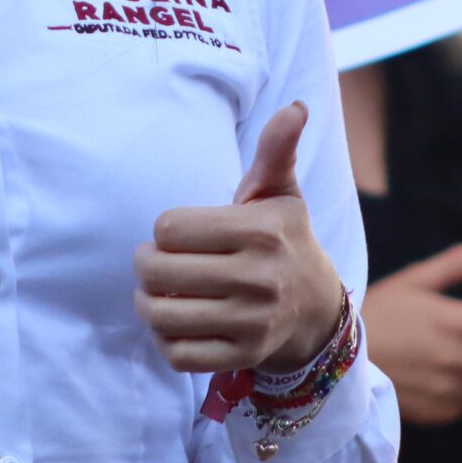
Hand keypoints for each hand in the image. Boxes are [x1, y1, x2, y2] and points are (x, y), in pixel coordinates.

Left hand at [134, 103, 342, 373]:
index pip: (170, 227)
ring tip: (154, 292)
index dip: (163, 230)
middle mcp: (259, 278)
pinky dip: (163, 340)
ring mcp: (251, 322)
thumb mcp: (281, 193)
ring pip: (161, 315)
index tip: (175, 233)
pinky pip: (177, 355)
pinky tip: (172, 323)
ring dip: (146, 303)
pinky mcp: (243, 355)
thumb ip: (276, 151)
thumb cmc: (284, 239)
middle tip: (153, 262)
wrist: (316, 305)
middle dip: (144, 264)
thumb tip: (295, 107)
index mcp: (261, 231)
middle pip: (158, 270)